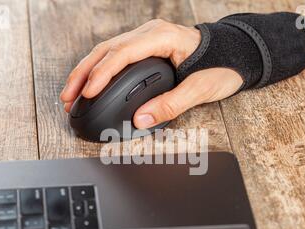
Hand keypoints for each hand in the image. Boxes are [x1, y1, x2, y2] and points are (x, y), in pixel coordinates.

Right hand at [60, 19, 242, 128]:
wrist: (236, 54)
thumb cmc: (222, 66)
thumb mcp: (201, 89)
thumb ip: (172, 104)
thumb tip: (140, 120)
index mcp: (162, 37)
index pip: (122, 53)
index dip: (101, 73)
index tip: (88, 93)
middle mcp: (150, 33)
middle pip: (106, 50)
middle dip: (83, 73)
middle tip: (68, 96)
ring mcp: (146, 39)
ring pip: (106, 51)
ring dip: (86, 71)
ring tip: (71, 92)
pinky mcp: (145, 48)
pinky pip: (115, 56)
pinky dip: (99, 70)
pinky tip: (90, 84)